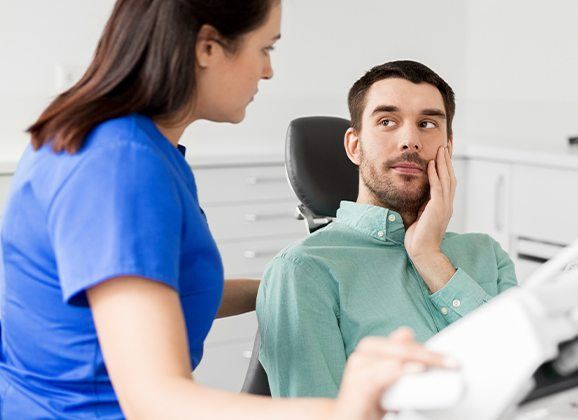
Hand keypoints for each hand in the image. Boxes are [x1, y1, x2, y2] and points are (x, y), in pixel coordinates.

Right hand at [332, 328, 452, 419]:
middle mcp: (363, 353)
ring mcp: (358, 367)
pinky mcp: (357, 383)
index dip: (428, 349)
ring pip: (396, 357)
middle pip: (402, 348)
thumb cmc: (365, 400)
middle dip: (429, 355)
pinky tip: (418, 369)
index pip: (404, 342)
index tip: (451, 361)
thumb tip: (407, 332)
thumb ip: (395, 358)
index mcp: (371, 349)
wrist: (342, 419)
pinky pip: (385, 373)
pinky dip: (403, 370)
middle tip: (452, 364)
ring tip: (442, 366)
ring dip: (421, 360)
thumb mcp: (386, 378)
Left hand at [404, 146, 455, 259]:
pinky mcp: (438, 209)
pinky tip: (432, 163)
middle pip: (450, 176)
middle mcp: (447, 204)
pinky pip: (437, 188)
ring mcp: (444, 206)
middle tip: (447, 143)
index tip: (445, 151)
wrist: (422, 252)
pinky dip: (435, 174)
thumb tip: (420, 194)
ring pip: (447, 179)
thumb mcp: (421, 215)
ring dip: (443, 162)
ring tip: (441, 148)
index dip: (447, 165)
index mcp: (444, 205)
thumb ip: (423, 204)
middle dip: (448, 159)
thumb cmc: (419, 237)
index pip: (448, 181)